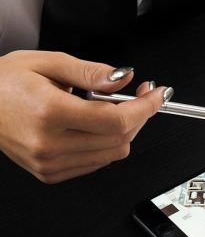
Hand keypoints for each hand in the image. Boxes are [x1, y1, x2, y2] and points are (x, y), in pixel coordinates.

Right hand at [0, 50, 169, 182]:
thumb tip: (124, 78)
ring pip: (112, 154)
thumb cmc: (5, 82)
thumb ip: (92, 72)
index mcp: (50, 113)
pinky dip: (105, 144)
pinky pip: (95, 163)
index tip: (157, 94)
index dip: (145, 107)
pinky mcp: (49, 174)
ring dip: (124, 131)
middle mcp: (49, 144)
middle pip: (120, 139)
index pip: (116, 120)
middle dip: (139, 115)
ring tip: (112, 107)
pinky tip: (94, 125)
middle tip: (139, 93)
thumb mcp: (49, 62)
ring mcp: (49, 163)